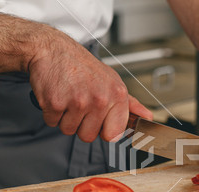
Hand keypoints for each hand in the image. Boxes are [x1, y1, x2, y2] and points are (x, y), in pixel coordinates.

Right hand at [28, 31, 152, 142]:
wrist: (52, 49)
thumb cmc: (82, 66)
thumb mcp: (112, 81)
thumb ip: (130, 104)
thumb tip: (148, 118)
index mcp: (117, 95)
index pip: (114, 134)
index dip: (103, 130)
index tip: (99, 122)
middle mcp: (100, 99)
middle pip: (88, 136)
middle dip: (80, 125)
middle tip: (78, 104)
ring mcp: (78, 102)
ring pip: (69, 130)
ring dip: (65, 118)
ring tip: (67, 97)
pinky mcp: (56, 103)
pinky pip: (52, 122)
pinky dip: (50, 112)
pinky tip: (57, 95)